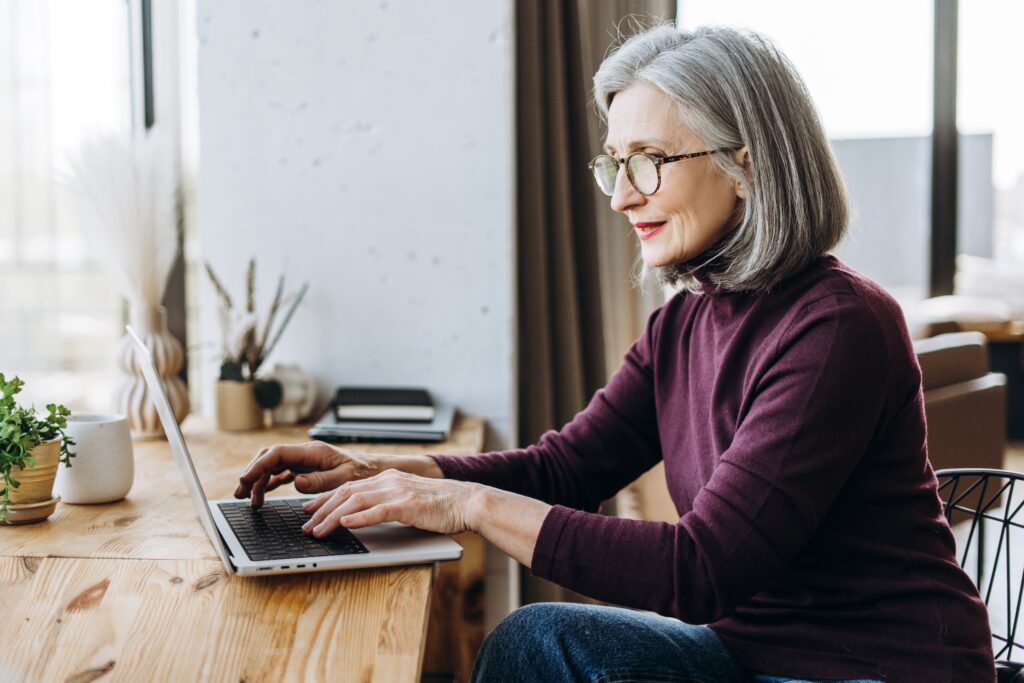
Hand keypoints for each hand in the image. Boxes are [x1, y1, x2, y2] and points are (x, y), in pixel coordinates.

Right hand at [234, 441, 377, 507]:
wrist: (373, 469)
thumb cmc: (361, 472)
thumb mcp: (344, 478)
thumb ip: (320, 481)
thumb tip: (296, 482)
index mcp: (312, 452)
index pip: (277, 454)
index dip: (258, 466)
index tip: (245, 480)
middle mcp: (305, 453)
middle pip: (270, 458)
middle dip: (252, 473)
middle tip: (240, 492)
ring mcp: (304, 460)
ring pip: (273, 466)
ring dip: (259, 481)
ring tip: (250, 501)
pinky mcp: (305, 468)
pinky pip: (282, 473)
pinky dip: (270, 483)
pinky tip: (263, 496)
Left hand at [300, 469, 482, 537]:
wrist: (468, 501)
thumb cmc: (442, 505)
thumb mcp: (409, 499)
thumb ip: (388, 503)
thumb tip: (365, 515)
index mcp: (388, 478)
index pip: (349, 486)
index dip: (325, 498)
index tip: (308, 509)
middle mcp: (389, 480)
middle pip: (346, 492)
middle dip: (321, 509)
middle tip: (305, 524)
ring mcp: (398, 490)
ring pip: (355, 500)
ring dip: (332, 516)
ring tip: (318, 530)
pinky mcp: (407, 504)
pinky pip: (377, 510)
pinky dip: (358, 517)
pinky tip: (344, 523)